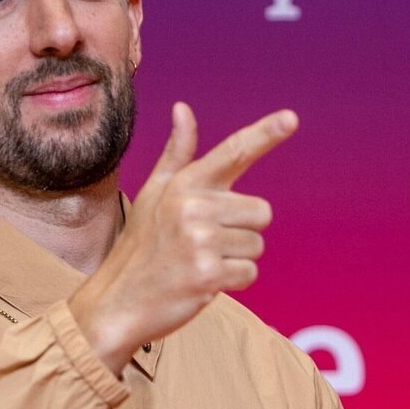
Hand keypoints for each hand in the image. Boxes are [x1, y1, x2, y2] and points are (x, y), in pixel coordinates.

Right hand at [68, 102, 297, 373]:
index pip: (233, 152)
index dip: (265, 134)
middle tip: (203, 244)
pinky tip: (202, 282)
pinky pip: (249, 273)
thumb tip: (183, 108)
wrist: (117, 301)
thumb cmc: (141, 246)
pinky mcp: (208, 273)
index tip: (292, 118)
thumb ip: (177, 154)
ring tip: (198, 263)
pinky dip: (232, 282)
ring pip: (256, 245)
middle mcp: (193, 206)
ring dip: (235, 259)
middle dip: (241, 231)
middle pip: (260, 212)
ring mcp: (200, 240)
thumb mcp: (154, 194)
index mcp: (184, 184)